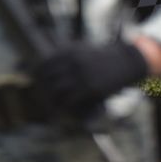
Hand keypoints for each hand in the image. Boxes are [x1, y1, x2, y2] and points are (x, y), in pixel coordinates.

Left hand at [30, 40, 150, 119]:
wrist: (125, 61)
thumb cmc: (101, 58)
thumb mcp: (81, 50)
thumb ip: (64, 56)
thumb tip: (46, 63)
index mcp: (69, 51)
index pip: (43, 64)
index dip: (37, 75)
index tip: (35, 84)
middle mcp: (73, 61)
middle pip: (47, 77)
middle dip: (41, 89)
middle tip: (40, 99)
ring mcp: (81, 74)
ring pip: (56, 90)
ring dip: (50, 100)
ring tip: (49, 108)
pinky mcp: (91, 87)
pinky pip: (70, 99)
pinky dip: (63, 107)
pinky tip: (62, 111)